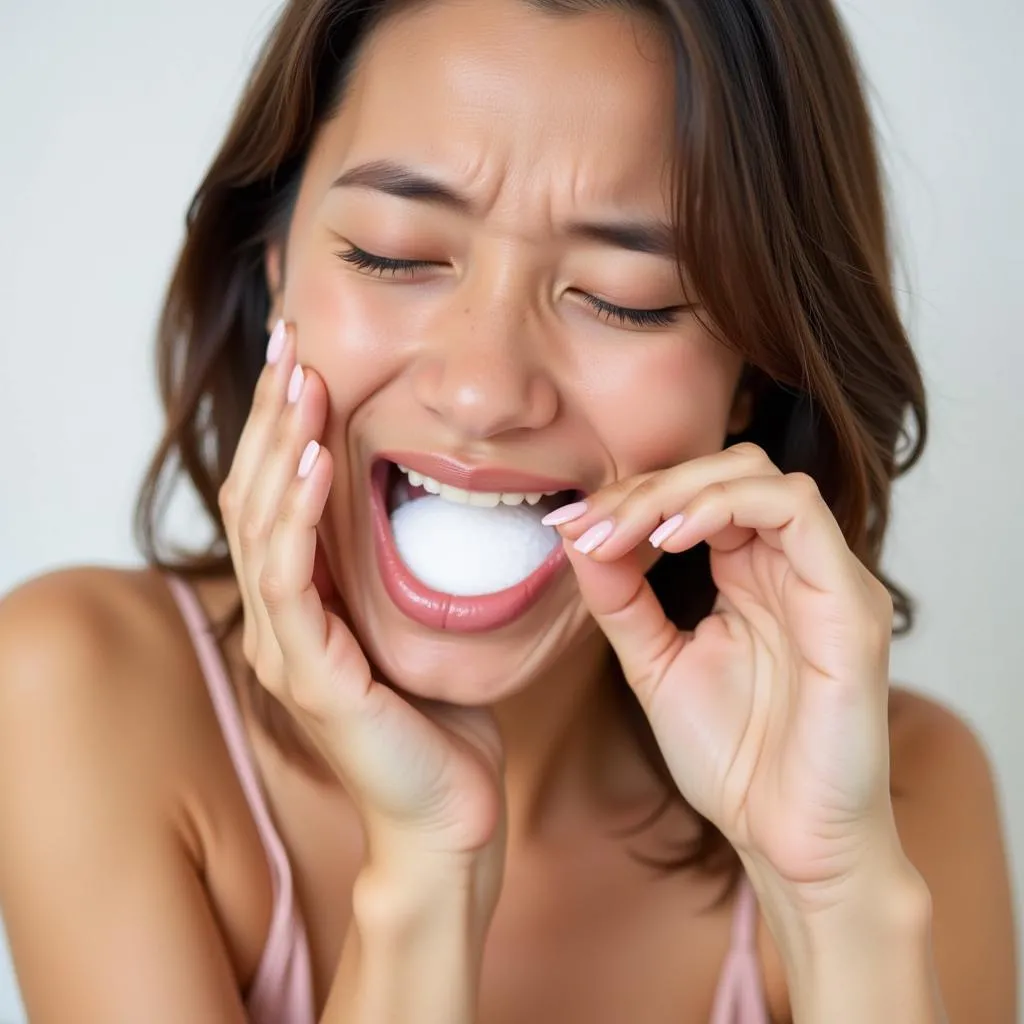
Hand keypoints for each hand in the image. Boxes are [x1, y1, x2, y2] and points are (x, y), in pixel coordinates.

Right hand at [218, 321, 505, 873]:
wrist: (449, 815)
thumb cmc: (438, 723)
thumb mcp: (410, 626)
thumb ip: (387, 572)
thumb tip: (405, 501)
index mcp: (300, 608)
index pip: (273, 499)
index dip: (281, 427)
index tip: (300, 358)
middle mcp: (278, 624)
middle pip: (254, 498)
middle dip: (271, 416)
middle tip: (288, 341)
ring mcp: (286, 652)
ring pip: (263, 527)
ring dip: (279, 447)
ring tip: (298, 381)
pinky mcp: (313, 679)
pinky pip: (292, 583)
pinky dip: (298, 516)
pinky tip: (315, 459)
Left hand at [552, 443, 900, 905]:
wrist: (787, 841)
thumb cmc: (735, 759)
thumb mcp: (654, 663)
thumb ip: (622, 599)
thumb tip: (578, 534)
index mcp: (753, 574)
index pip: (697, 493)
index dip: (629, 497)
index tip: (566, 527)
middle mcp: (793, 565)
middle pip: (727, 468)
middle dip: (646, 487)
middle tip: (587, 525)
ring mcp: (826, 579)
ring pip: (758, 476)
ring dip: (676, 491)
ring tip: (621, 532)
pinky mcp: (850, 603)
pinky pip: (796, 512)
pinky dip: (724, 507)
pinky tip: (669, 540)